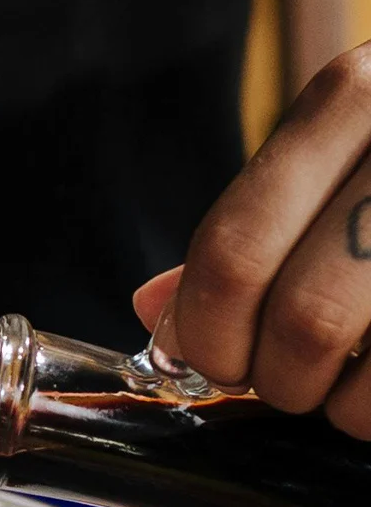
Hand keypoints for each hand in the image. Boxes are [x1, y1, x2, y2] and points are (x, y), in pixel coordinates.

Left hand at [133, 43, 370, 435]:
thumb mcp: (343, 153)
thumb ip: (255, 229)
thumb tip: (156, 312)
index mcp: (353, 97)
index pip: (232, 254)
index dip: (207, 335)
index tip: (212, 360)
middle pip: (306, 323)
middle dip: (280, 380)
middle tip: (291, 381)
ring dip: (348, 409)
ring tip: (355, 386)